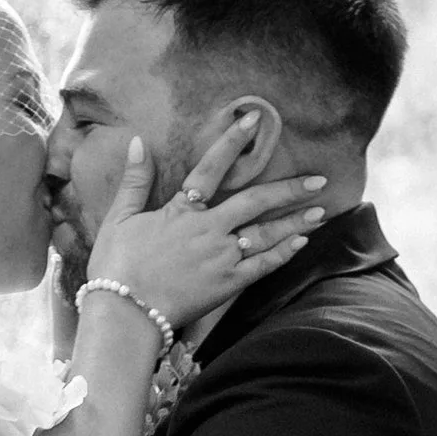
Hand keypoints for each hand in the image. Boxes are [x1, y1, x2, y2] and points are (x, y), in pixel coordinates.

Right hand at [85, 125, 327, 334]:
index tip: (254, 121)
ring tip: (320, 210)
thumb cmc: (116, 268)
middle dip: (289, 189)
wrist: (125, 314)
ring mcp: (221, 257)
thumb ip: (134, 181)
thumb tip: (137, 142)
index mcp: (182, 210)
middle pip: (255, 201)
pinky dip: (282, 254)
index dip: (232, 142)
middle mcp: (208, 229)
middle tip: (318, 180)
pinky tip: (300, 242)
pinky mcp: (226, 284)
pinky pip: (262, 266)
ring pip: (266, 233)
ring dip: (295, 220)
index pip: (211, 168)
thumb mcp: (118, 220)